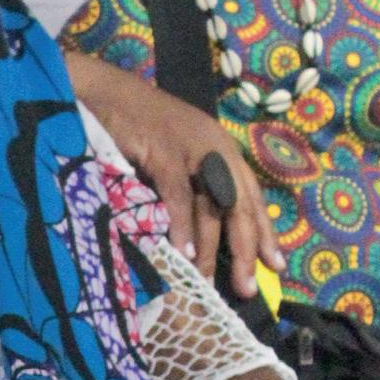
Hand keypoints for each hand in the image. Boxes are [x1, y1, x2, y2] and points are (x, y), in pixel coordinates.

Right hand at [69, 57, 279, 298]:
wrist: (106, 91)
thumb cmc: (137, 127)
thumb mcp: (174, 156)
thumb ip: (191, 184)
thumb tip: (198, 231)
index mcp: (223, 151)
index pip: (251, 198)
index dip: (264, 233)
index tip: (273, 267)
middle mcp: (216, 150)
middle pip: (239, 206)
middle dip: (245, 250)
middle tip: (246, 287)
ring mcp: (192, 150)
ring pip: (211, 206)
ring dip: (210, 248)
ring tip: (207, 282)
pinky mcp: (165, 152)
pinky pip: (178, 196)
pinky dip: (180, 226)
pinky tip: (181, 253)